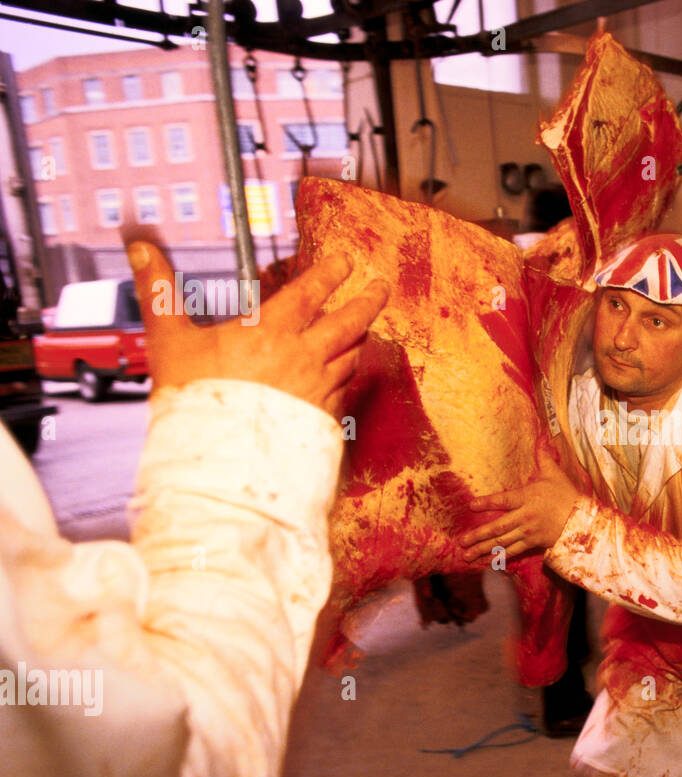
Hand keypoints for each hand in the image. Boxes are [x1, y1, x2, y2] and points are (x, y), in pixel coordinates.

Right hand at [126, 241, 388, 416]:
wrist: (219, 461)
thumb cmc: (192, 399)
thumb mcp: (170, 341)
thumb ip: (159, 292)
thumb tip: (138, 248)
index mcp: (271, 331)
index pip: (310, 292)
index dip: (330, 272)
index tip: (345, 259)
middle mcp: (303, 356)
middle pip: (349, 321)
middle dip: (368, 300)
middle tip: (381, 286)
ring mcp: (318, 389)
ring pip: (352, 355)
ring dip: (360, 337)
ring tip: (364, 328)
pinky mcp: (324, 418)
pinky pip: (345, 390)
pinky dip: (348, 375)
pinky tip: (345, 374)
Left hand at [459, 450, 582, 564]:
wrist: (582, 521)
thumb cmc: (567, 496)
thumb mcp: (555, 475)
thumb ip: (544, 458)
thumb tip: (542, 438)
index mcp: (528, 497)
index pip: (504, 500)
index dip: (488, 503)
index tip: (472, 505)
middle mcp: (526, 516)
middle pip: (499, 527)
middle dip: (478, 535)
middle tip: (461, 541)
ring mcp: (529, 532)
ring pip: (503, 542)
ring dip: (483, 549)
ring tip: (467, 554)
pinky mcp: (533, 543)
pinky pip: (514, 551)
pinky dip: (500, 557)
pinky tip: (487, 562)